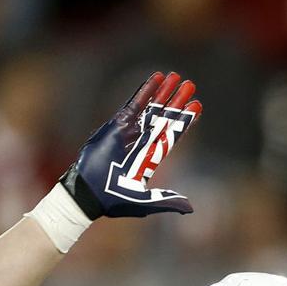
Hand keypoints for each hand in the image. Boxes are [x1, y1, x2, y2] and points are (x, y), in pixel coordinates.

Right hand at [60, 71, 201, 218]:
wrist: (88, 194)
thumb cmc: (114, 200)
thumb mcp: (146, 202)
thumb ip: (168, 201)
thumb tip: (191, 208)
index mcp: (152, 158)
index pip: (173, 135)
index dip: (185, 121)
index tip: (198, 106)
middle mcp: (143, 142)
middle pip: (166, 117)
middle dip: (178, 102)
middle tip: (191, 84)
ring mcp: (130, 132)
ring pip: (151, 107)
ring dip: (164, 92)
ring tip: (176, 77)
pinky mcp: (117, 124)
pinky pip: (134, 104)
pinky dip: (145, 91)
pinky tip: (157, 78)